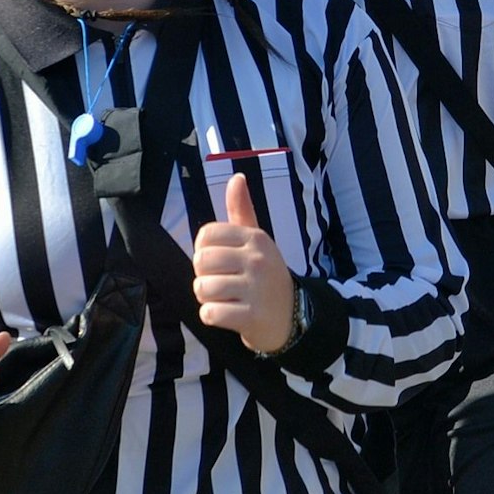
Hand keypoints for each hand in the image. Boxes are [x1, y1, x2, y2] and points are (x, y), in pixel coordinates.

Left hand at [194, 173, 296, 353]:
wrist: (292, 316)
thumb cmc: (265, 275)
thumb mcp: (257, 241)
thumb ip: (241, 210)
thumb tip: (236, 177)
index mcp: (255, 238)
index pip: (206, 235)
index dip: (204, 250)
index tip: (220, 262)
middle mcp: (256, 259)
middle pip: (201, 261)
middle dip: (203, 275)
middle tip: (222, 282)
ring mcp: (255, 288)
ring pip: (202, 288)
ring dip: (207, 298)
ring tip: (225, 299)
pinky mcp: (251, 316)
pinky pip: (211, 313)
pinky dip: (212, 316)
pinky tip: (227, 314)